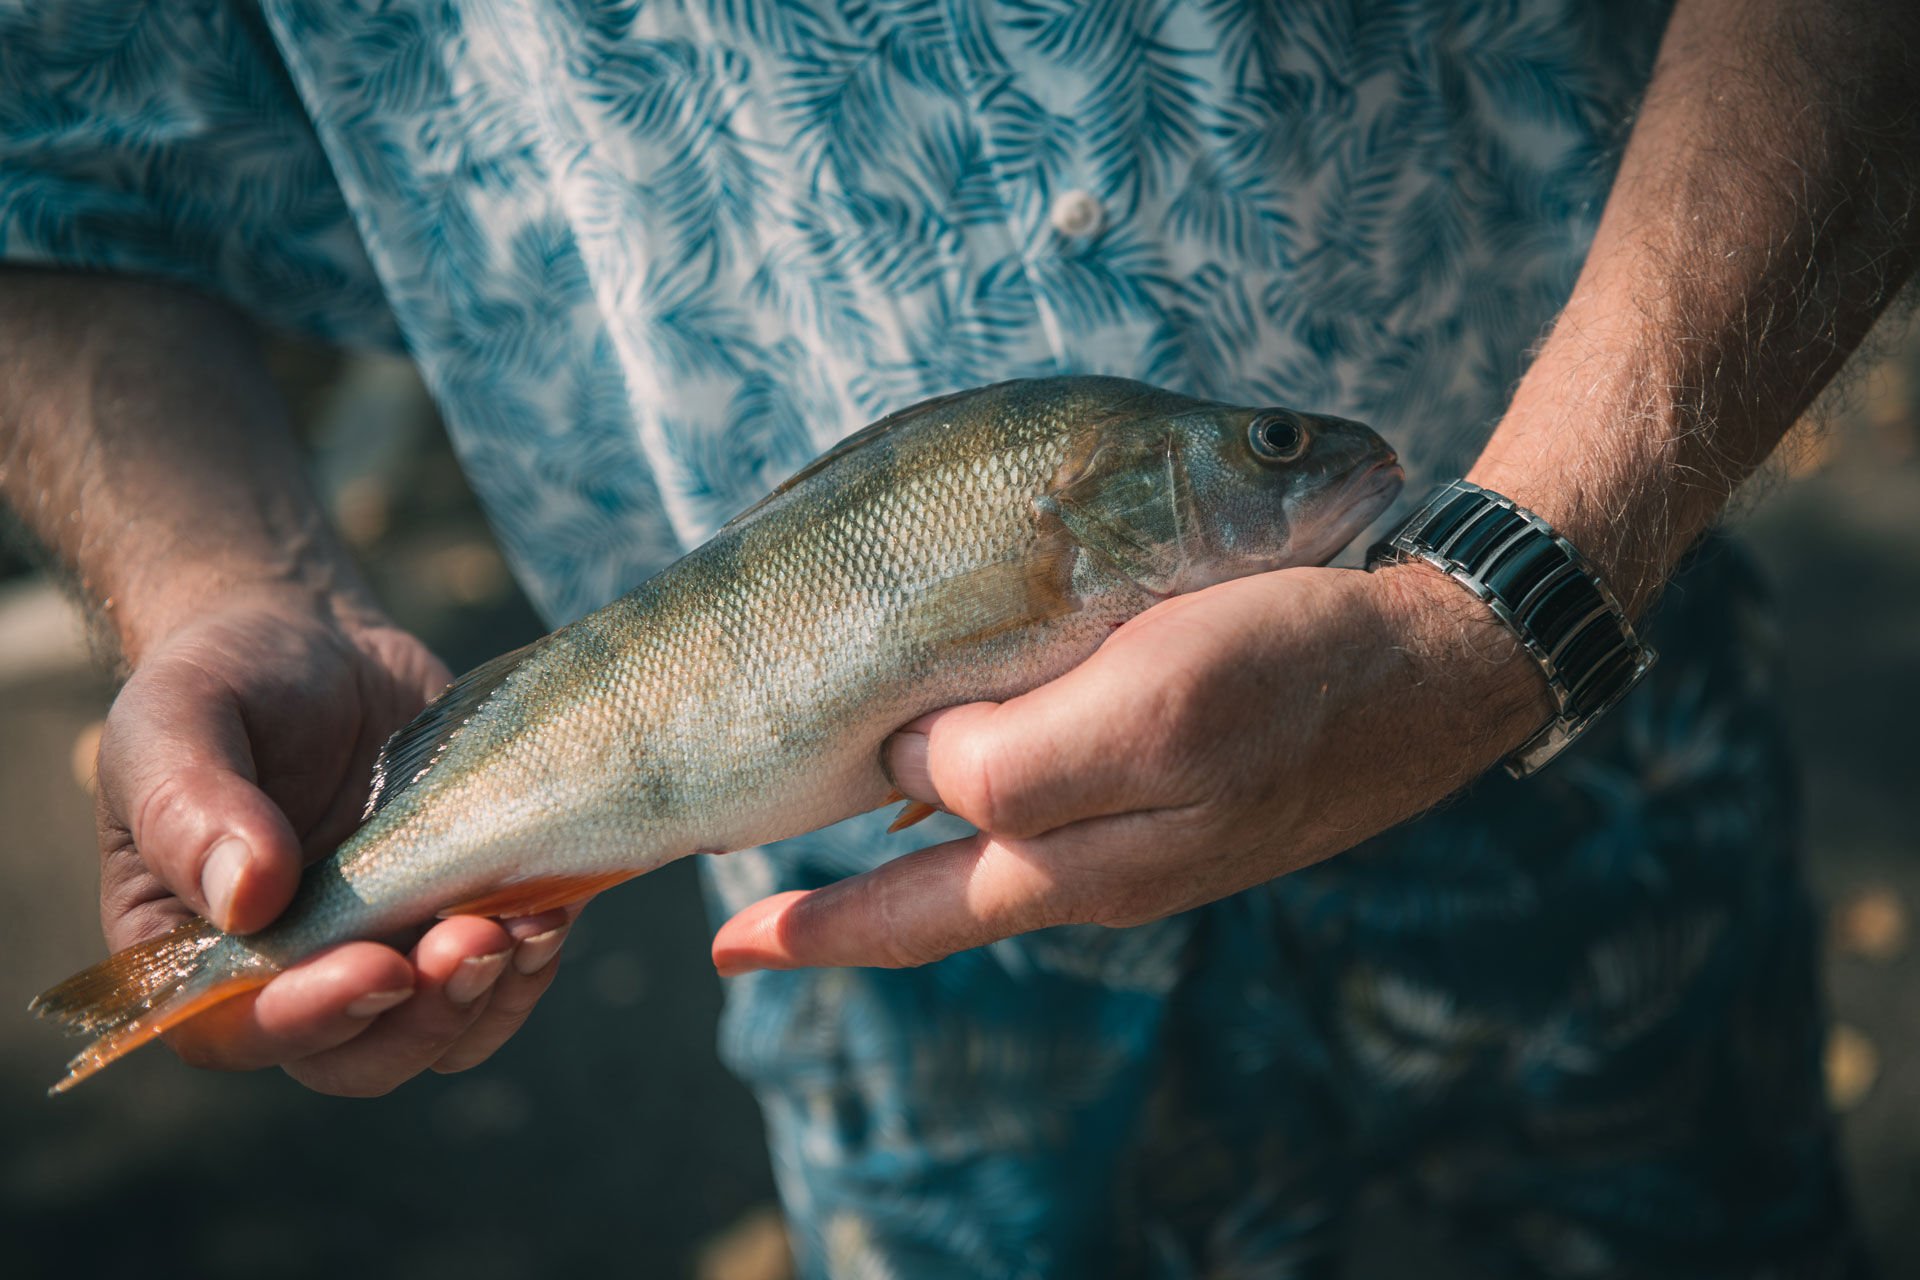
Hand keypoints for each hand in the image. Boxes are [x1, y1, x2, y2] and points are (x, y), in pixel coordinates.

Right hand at [95, 588, 575, 1093]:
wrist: (318, 643)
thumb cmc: (225, 679)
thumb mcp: (178, 718)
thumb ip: (190, 808)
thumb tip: (245, 901)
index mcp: (194, 949)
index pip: (235, 1031)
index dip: (308, 1020)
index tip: (377, 967)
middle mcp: (289, 973)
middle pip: (356, 1058)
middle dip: (424, 1019)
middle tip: (476, 942)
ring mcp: (383, 949)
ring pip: (442, 1035)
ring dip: (490, 1000)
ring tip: (529, 926)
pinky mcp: (457, 915)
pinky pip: (502, 981)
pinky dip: (533, 962)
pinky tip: (554, 910)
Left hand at [711, 564, 1553, 972]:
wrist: (1439, 662)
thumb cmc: (1293, 667)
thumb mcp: (1151, 709)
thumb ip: (1018, 760)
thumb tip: (908, 768)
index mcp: (1085, 861)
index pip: (918, 905)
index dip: (824, 922)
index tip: (733, 941)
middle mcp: (1104, 866)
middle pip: (940, 909)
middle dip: (835, 926)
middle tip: (739, 942)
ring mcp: (1145, 837)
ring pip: (992, 865)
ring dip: (899, 873)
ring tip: (819, 870)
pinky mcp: (1180, 795)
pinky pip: (1054, 819)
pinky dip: (978, 818)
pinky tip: (943, 793)